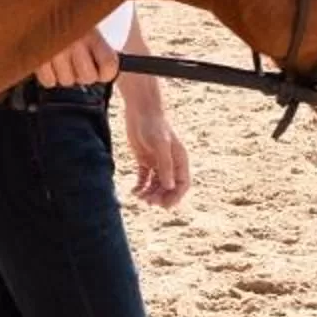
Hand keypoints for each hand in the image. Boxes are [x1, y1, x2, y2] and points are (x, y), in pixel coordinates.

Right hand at [31, 30, 117, 89]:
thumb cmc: (67, 16)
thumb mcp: (86, 24)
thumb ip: (97, 47)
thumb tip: (102, 71)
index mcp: (91, 33)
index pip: (109, 65)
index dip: (106, 72)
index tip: (102, 70)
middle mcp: (74, 42)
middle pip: (87, 77)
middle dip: (83, 74)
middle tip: (78, 63)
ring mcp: (54, 51)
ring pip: (66, 80)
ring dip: (64, 74)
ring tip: (62, 60)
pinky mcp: (37, 58)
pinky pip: (48, 81)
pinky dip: (48, 76)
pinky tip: (50, 63)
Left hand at [121, 86, 191, 209]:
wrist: (141, 111)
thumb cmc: (154, 125)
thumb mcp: (161, 145)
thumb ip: (165, 165)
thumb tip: (169, 186)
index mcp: (180, 160)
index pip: (183, 184)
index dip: (176, 197)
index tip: (164, 205)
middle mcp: (170, 163)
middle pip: (169, 187)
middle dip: (160, 197)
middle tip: (148, 202)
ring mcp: (157, 162)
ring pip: (156, 185)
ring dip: (150, 194)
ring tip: (139, 198)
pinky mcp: (144, 160)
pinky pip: (144, 178)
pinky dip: (140, 186)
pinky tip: (134, 192)